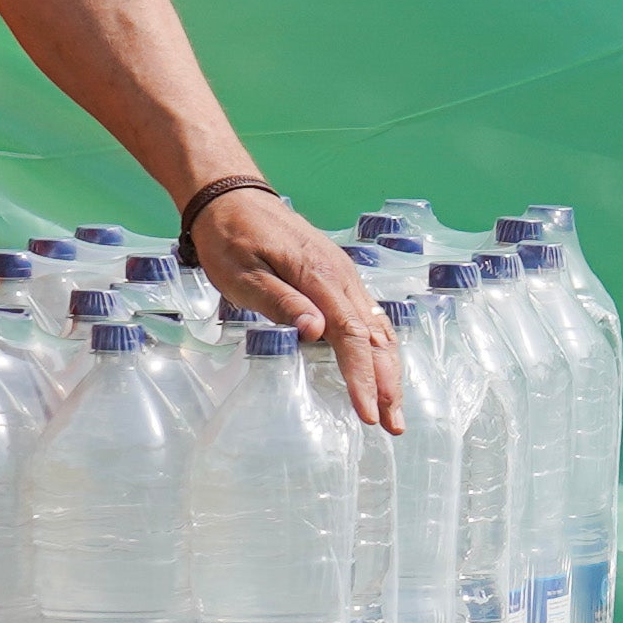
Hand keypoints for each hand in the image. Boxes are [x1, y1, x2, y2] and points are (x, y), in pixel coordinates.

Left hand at [188, 184, 403, 426]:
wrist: (234, 196)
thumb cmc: (230, 237)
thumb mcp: (242, 273)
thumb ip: (280, 303)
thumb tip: (317, 333)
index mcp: (320, 276)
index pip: (351, 336)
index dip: (362, 377)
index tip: (368, 413)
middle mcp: (342, 276)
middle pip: (376, 337)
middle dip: (388, 384)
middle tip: (392, 426)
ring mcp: (345, 276)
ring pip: (379, 329)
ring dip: (389, 370)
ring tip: (393, 408)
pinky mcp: (339, 277)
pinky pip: (369, 318)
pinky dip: (379, 349)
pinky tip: (381, 369)